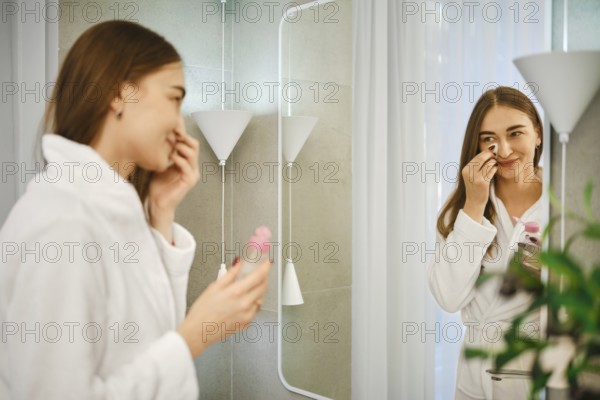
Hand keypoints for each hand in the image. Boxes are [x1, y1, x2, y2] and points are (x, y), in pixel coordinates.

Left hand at [148, 116, 199, 240]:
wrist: (158, 204)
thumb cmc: (158, 185)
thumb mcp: (161, 164)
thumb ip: (164, 153)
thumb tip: (158, 137)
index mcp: (188, 162)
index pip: (191, 143)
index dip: (181, 135)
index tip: (168, 131)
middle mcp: (193, 167)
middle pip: (194, 145)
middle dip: (182, 138)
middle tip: (169, 136)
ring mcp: (193, 174)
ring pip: (192, 153)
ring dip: (180, 147)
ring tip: (169, 147)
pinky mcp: (189, 181)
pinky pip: (186, 165)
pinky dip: (178, 159)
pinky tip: (169, 157)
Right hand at [177, 258, 271, 356]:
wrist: (199, 331)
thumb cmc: (203, 311)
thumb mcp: (214, 287)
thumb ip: (230, 275)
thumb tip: (239, 264)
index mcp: (236, 292)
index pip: (258, 276)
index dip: (265, 267)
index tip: (267, 263)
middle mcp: (245, 304)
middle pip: (263, 287)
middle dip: (263, 279)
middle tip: (258, 274)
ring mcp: (247, 315)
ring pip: (260, 299)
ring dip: (258, 292)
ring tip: (247, 290)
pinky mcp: (246, 324)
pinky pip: (255, 311)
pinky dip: (253, 304)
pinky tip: (242, 303)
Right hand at [462, 148, 496, 222]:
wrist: (474, 201)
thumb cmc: (475, 186)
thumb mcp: (471, 174)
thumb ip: (476, 165)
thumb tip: (488, 150)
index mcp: (465, 170)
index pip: (477, 157)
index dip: (485, 153)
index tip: (491, 151)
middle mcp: (469, 173)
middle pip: (482, 158)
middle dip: (490, 155)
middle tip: (495, 155)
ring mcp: (476, 178)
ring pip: (488, 164)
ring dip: (493, 162)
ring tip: (494, 164)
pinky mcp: (483, 183)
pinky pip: (492, 171)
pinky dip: (495, 168)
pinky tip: (494, 169)